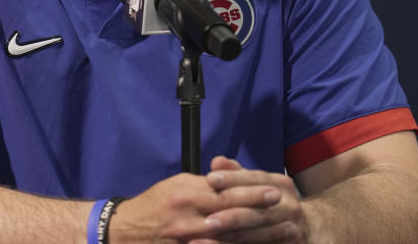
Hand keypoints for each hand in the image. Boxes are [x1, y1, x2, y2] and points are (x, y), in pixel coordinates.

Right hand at [109, 168, 286, 243]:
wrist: (127, 231)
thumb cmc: (154, 204)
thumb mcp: (178, 185)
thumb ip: (205, 183)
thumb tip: (230, 179)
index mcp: (189, 194)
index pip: (228, 192)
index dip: (253, 192)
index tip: (276, 191)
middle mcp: (192, 217)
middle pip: (236, 216)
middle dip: (265, 215)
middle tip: (291, 212)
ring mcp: (191, 239)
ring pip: (234, 238)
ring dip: (263, 236)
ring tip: (288, 233)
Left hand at [190, 156, 306, 242]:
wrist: (306, 228)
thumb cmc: (270, 203)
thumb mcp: (257, 184)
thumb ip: (236, 174)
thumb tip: (217, 161)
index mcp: (280, 185)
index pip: (255, 179)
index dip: (232, 179)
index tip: (210, 179)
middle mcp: (290, 207)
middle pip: (259, 211)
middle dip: (231, 216)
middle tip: (207, 220)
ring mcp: (293, 230)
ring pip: (261, 235)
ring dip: (234, 238)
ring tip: (206, 241)